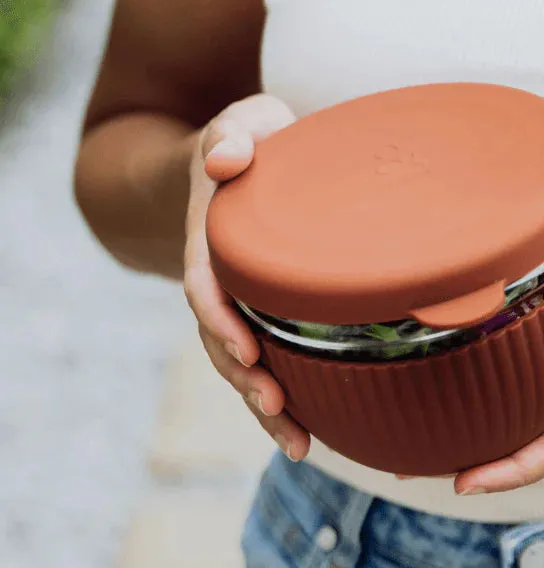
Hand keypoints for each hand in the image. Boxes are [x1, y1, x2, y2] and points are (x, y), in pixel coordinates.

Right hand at [183, 94, 310, 461]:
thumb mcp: (242, 123)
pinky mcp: (264, 308)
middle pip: (220, 336)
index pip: (206, 282)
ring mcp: (239, 297)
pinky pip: (268, 355)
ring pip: (241, 359)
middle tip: (277, 406)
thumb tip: (222, 159)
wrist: (243, 158)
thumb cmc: (251, 140)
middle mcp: (220, 274)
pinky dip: (284, 392)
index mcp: (211, 235)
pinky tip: (312, 428)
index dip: (221, 318)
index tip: (249, 350)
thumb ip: (233, 134)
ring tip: (299, 444)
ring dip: (262, 401)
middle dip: (243, 377)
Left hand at [452, 193, 543, 495]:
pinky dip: (492, 373)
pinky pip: (527, 364)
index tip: (468, 483)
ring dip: (484, 419)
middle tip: (427, 466)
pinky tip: (460, 368)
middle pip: (535, 434)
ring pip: (526, 402)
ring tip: (432, 427)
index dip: (515, 468)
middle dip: (486, 456)